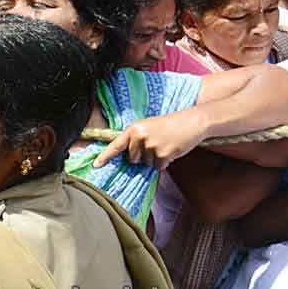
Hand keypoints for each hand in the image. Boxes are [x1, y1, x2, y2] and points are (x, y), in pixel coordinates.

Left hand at [93, 109, 208, 170]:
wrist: (192, 122)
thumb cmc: (170, 125)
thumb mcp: (149, 127)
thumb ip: (136, 139)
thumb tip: (129, 158)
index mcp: (134, 129)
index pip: (116, 145)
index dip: (105, 156)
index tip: (96, 165)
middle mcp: (140, 137)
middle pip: (132, 159)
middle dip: (142, 156)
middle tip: (155, 144)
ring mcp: (151, 147)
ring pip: (146, 164)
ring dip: (155, 159)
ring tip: (165, 144)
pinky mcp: (163, 155)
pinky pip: (158, 167)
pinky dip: (164, 162)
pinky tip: (171, 150)